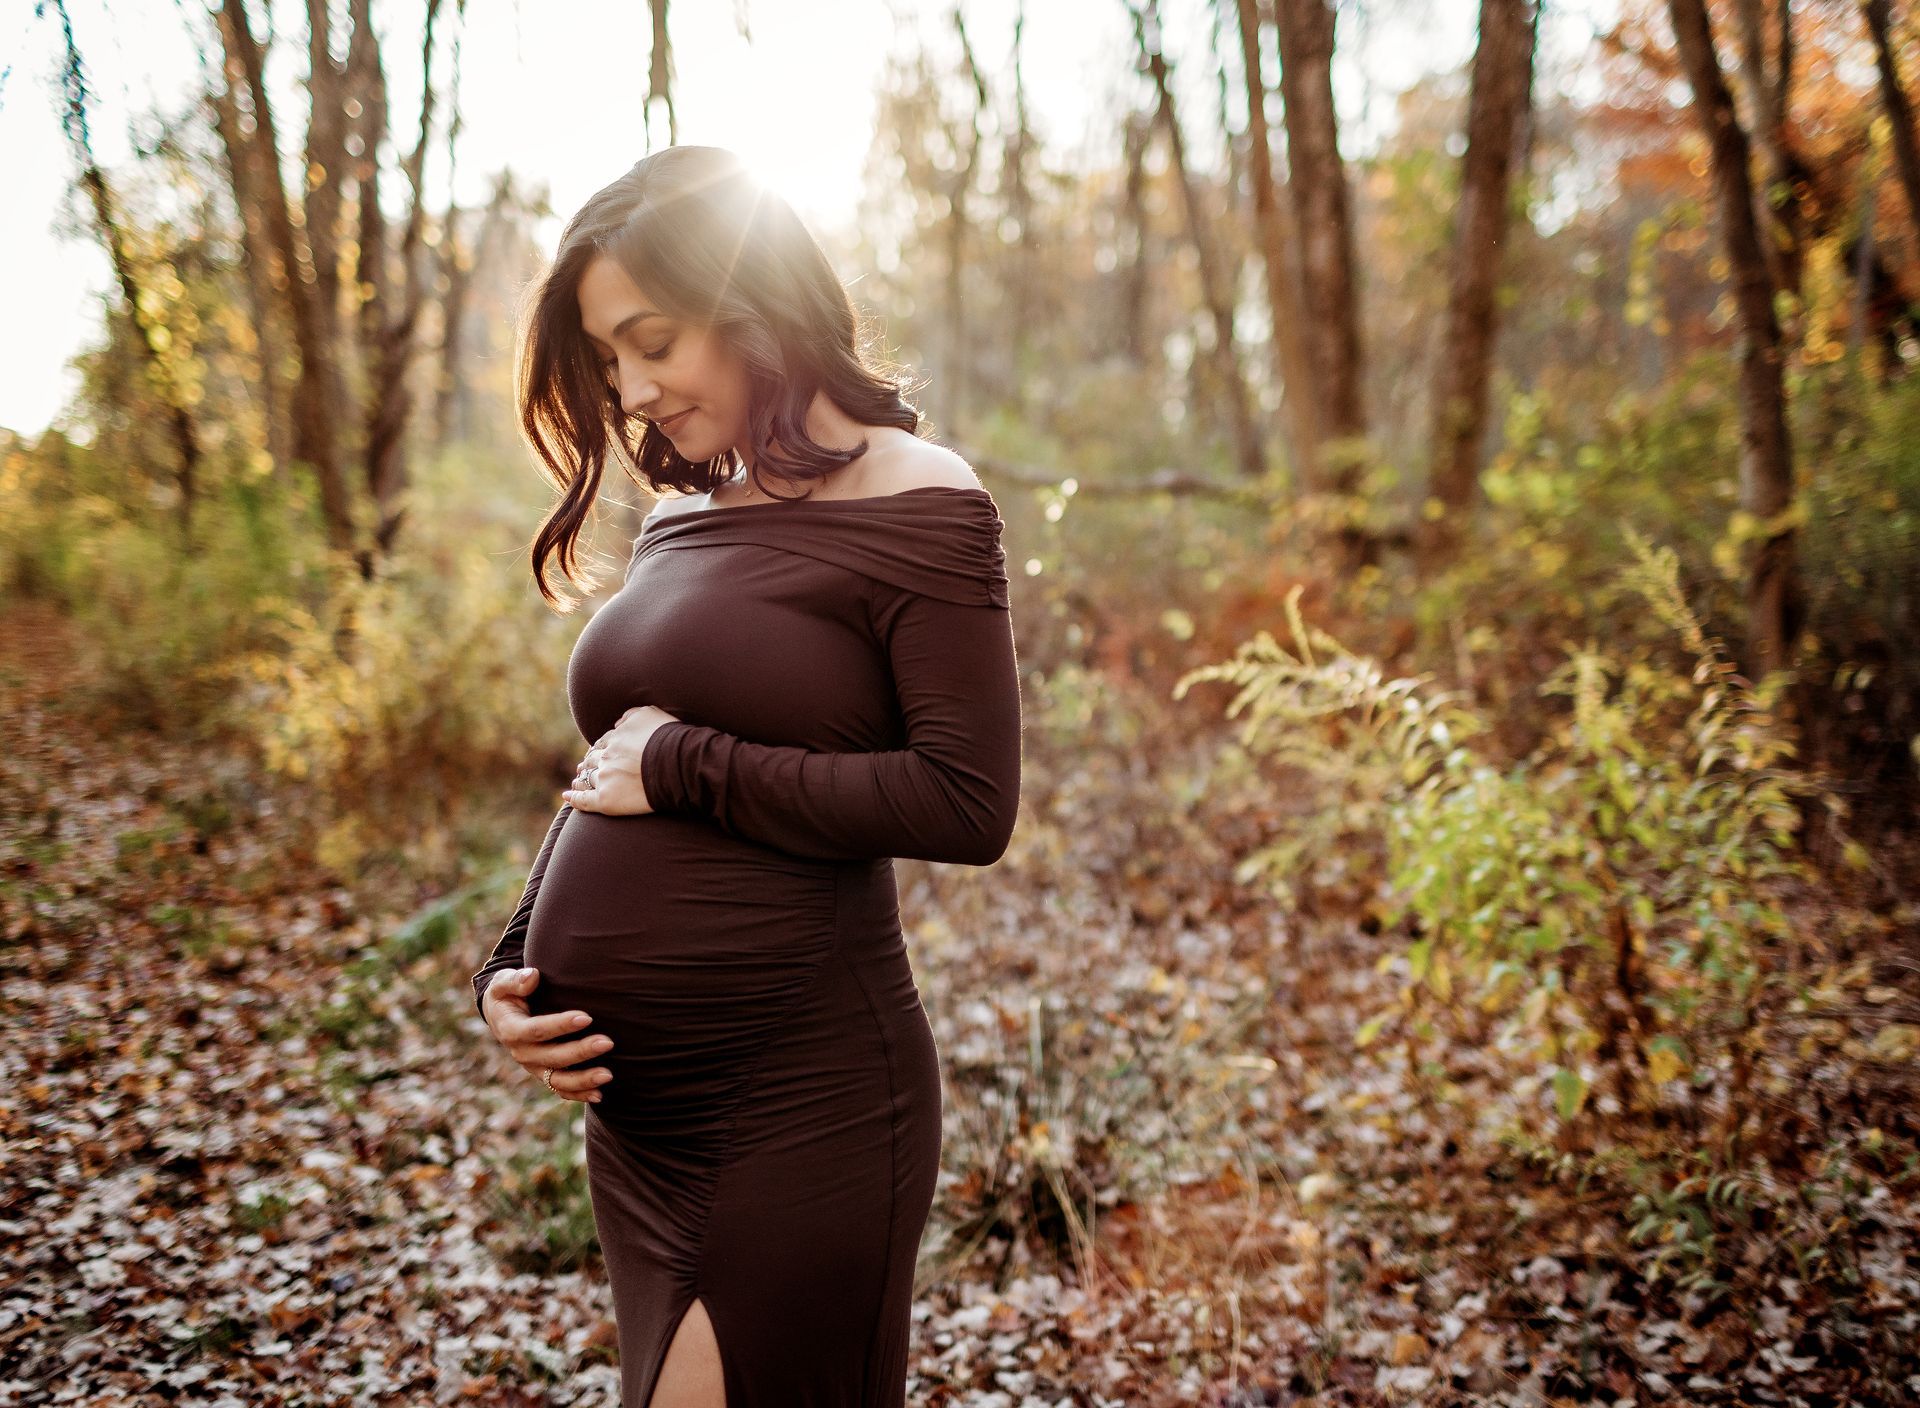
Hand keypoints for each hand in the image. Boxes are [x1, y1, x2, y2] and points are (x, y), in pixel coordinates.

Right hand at [480, 967, 613, 1103]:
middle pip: (552, 1057)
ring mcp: (534, 1067)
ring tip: (608, 1074)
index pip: (537, 1030)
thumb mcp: (502, 983)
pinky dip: (579, 1094)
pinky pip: (561, 1089)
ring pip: (558, 1080)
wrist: (502, 1015)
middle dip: (580, 1052)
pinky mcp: (544, 1074)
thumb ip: (515, 980)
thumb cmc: (508, 993)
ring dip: (583, 1080)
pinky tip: (599, 1095)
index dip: (560, 1025)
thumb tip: (532, 976)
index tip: (587, 1017)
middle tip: (608, 1043)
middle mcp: (522, 1053)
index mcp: (511, 1030)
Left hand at [564, 703, 680, 814]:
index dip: (600, 749)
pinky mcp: (606, 800)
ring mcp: (605, 778)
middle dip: (588, 764)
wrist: (678, 764)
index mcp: (616, 738)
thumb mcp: (650, 714)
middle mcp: (607, 756)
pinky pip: (584, 800)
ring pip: (587, 779)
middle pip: (592, 760)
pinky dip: (574, 799)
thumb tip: (618, 724)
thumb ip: (631, 716)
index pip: (603, 743)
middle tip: (584, 768)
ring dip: (581, 780)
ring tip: (578, 782)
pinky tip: (567, 797)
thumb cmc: (670, 739)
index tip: (598, 754)